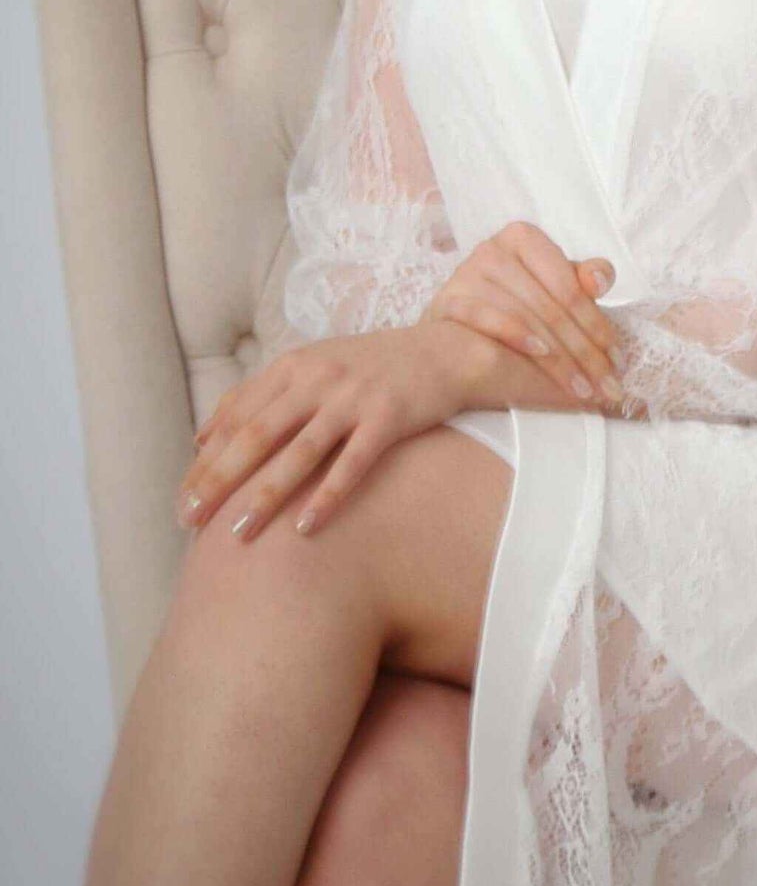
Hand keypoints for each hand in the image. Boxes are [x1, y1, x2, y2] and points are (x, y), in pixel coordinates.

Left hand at [177, 323, 471, 542]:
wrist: (445, 352)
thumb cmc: (372, 368)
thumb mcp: (312, 367)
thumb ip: (259, 395)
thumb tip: (202, 435)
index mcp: (294, 366)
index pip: (237, 416)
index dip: (206, 460)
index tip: (182, 499)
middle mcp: (318, 378)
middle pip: (258, 434)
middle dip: (219, 479)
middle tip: (189, 520)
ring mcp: (354, 397)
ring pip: (300, 452)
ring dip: (266, 495)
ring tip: (237, 533)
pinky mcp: (389, 417)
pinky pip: (353, 462)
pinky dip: (327, 495)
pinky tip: (305, 527)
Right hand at [421, 221, 625, 410]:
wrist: (449, 337)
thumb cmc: (508, 309)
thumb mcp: (549, 290)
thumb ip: (579, 281)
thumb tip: (599, 279)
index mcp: (524, 238)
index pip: (570, 287)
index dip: (598, 325)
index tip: (618, 360)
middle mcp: (493, 248)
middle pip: (552, 307)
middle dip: (585, 353)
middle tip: (607, 386)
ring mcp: (467, 272)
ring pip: (528, 317)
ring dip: (560, 359)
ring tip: (582, 388)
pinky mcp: (449, 299)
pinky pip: (488, 317)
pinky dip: (516, 335)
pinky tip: (541, 354)